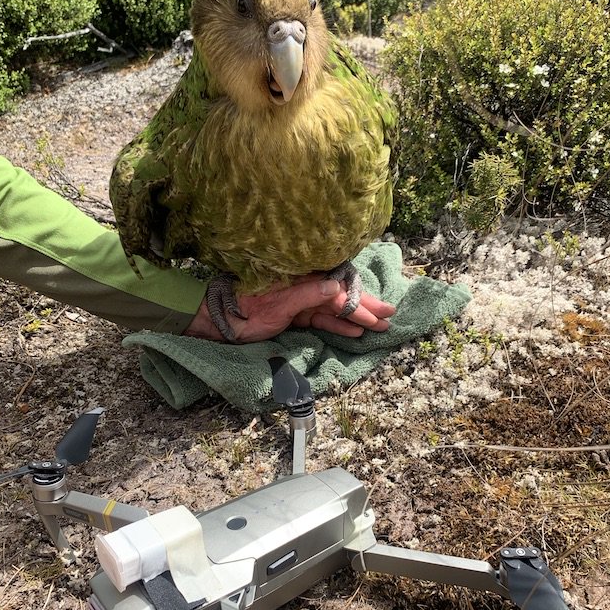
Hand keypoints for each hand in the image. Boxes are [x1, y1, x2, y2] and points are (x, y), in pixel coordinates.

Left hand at [183, 276, 395, 342]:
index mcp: (301, 277)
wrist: (219, 320)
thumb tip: (336, 288)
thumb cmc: (244, 308)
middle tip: (390, 316)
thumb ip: (307, 294)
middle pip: (340, 297)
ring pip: (334, 310)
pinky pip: (321, 320)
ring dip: (356, 318)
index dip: (360, 300)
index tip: (380, 309)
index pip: (338, 290)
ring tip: (380, 324)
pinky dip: (338, 326)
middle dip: (365, 307)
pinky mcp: (294, 315)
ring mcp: (300, 302)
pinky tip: (354, 331)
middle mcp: (304, 287)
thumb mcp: (277, 302)